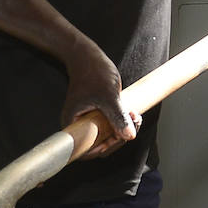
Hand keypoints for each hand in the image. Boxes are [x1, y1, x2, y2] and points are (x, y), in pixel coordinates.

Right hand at [62, 39, 139, 158]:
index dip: (107, 147)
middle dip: (120, 136)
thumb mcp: (109, 96)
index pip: (88, 151)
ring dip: (123, 128)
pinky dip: (121, 122)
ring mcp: (87, 121)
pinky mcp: (96, 116)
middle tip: (135, 121)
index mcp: (73, 125)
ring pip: (107, 135)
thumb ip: (118, 117)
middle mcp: (78, 126)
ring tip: (135, 115)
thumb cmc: (93, 73)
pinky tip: (132, 113)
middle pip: (100, 144)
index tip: (121, 135)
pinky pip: (110, 126)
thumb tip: (129, 136)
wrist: (88, 57)